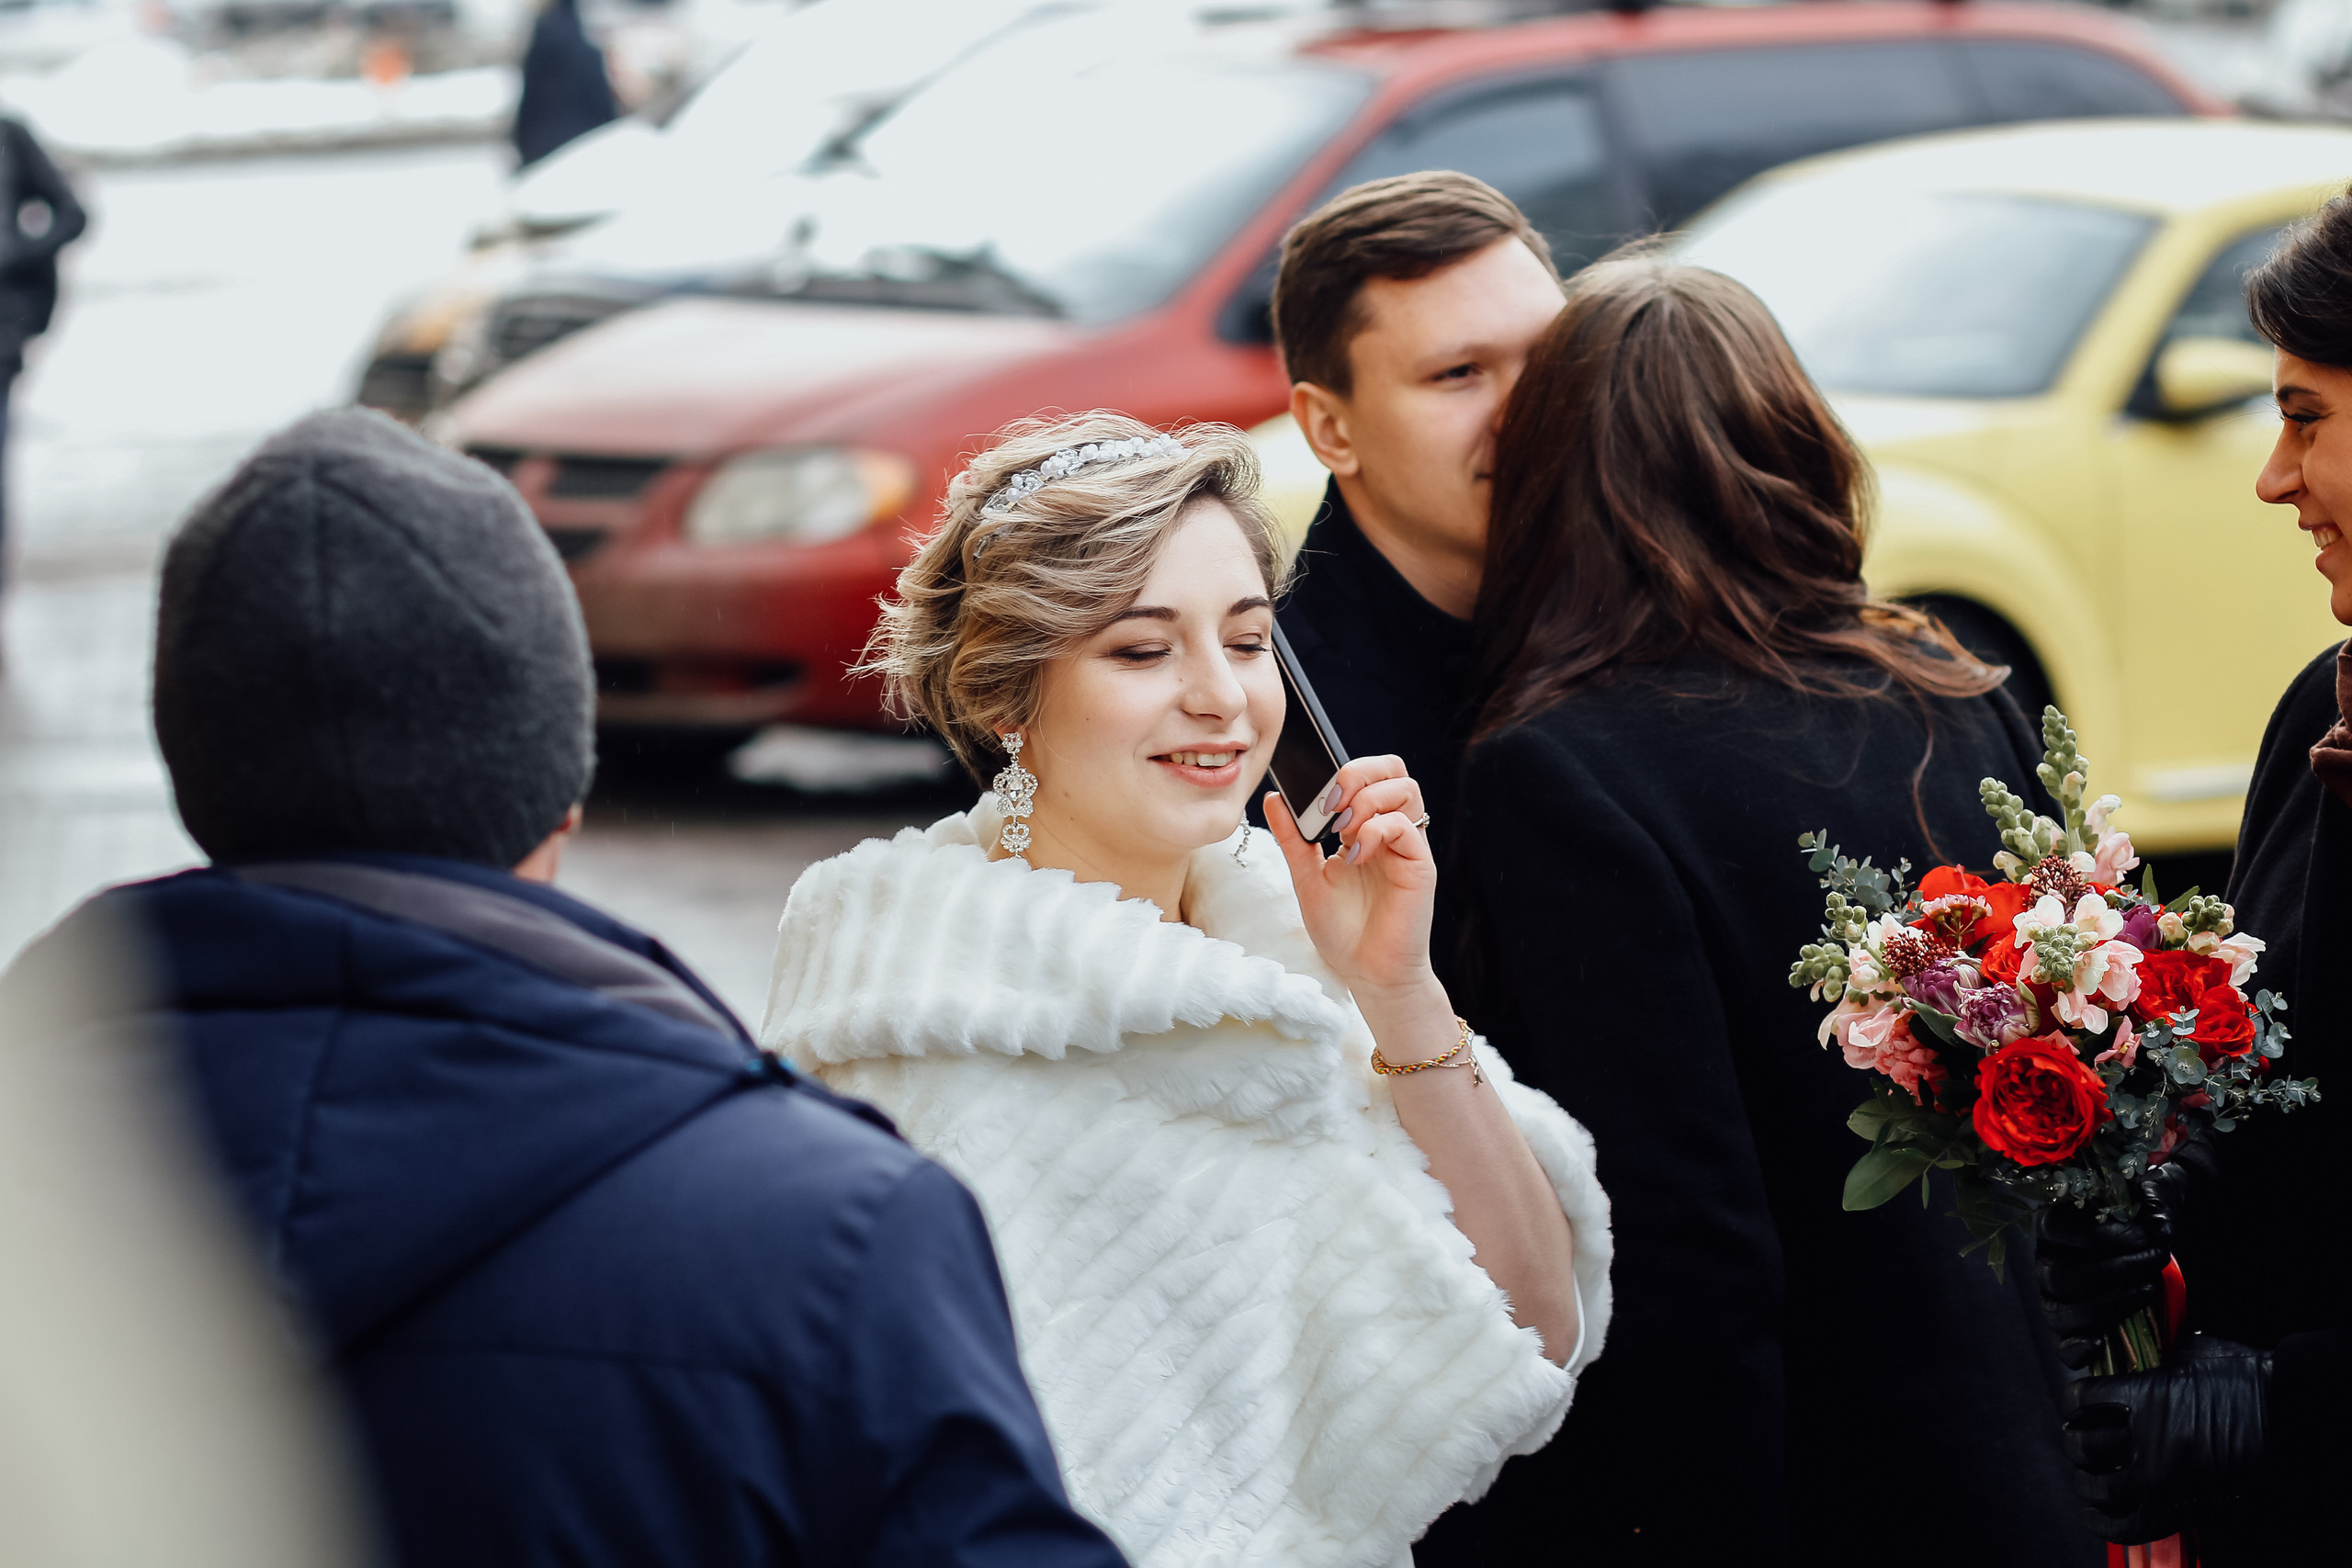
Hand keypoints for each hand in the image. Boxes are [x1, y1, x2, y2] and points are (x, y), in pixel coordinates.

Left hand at [1263, 755, 1434, 1004]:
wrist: (1367, 974)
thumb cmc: (1343, 932)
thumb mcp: (1306, 878)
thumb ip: (1293, 838)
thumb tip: (1275, 798)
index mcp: (1367, 828)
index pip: (1369, 774)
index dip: (1342, 772)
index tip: (1312, 797)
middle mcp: (1392, 831)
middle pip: (1393, 769)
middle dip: (1358, 773)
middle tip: (1330, 802)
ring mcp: (1409, 846)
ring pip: (1406, 788)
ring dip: (1366, 800)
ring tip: (1342, 832)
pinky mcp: (1421, 866)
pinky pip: (1406, 826)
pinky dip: (1376, 830)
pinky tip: (1355, 855)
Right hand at [2036, 1122, 2218, 1367]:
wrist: (2155, 1241)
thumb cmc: (2145, 1216)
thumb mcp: (2153, 1196)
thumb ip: (2156, 1201)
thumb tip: (2158, 1226)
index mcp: (2053, 1224)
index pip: (2056, 1228)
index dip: (2097, 1236)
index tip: (2142, 1237)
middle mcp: (2045, 1262)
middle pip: (2061, 1276)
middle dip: (2114, 1271)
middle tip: (2156, 1259)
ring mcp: (2054, 1298)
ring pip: (2061, 1313)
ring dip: (2108, 1305)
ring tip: (2148, 1290)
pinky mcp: (2069, 1330)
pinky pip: (2062, 1347)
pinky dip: (2078, 1348)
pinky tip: (2102, 1341)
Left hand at [2061, 1333, 2269, 1542]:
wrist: (2289, 1418)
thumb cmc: (2245, 1379)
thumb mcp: (2190, 1352)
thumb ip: (2150, 1355)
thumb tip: (2124, 1354)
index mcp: (2146, 1398)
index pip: (2080, 1401)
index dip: (2074, 1400)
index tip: (2079, 1402)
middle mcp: (2149, 1441)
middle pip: (2083, 1445)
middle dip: (2076, 1439)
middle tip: (2080, 1435)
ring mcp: (2164, 1479)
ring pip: (2099, 1488)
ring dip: (2086, 1479)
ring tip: (2088, 1473)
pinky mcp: (2182, 1508)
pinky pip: (2129, 1526)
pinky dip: (2105, 1521)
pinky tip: (2098, 1509)